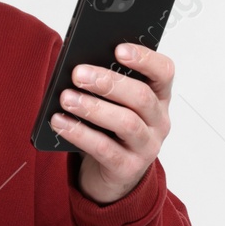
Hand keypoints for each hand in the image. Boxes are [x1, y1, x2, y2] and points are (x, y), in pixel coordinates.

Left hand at [51, 43, 172, 203]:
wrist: (110, 176)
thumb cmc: (110, 130)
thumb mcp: (113, 104)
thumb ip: (106, 85)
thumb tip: (79, 66)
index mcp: (158, 97)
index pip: (164, 72)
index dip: (145, 58)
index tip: (118, 49)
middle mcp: (158, 122)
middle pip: (141, 97)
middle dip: (108, 82)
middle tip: (78, 73)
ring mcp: (147, 147)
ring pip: (126, 123)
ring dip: (93, 108)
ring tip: (66, 98)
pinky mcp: (128, 169)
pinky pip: (104, 149)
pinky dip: (79, 133)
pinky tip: (60, 122)